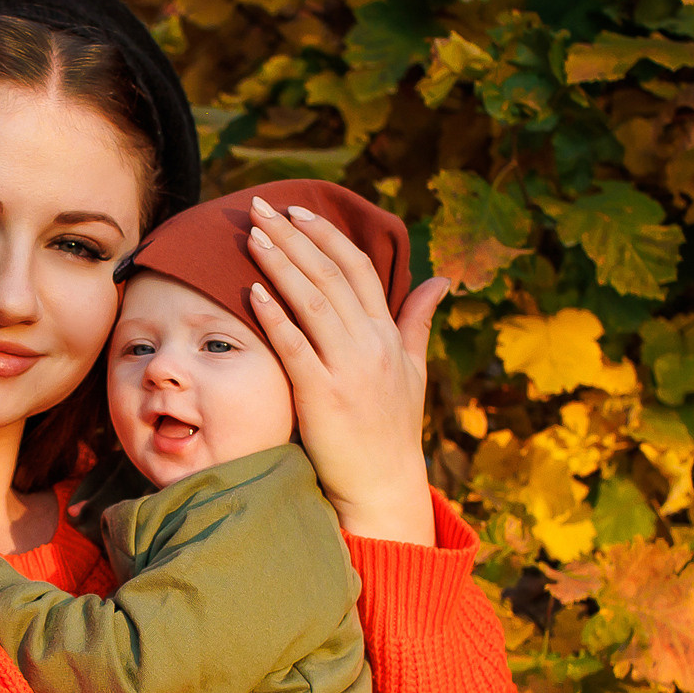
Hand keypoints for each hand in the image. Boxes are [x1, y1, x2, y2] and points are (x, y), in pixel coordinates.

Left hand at [241, 196, 449, 545]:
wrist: (383, 486)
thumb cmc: (392, 429)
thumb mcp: (413, 371)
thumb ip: (418, 321)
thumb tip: (441, 279)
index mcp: (388, 335)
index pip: (358, 269)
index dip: (326, 236)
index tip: (296, 212)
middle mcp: (371, 345)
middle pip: (330, 276)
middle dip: (293, 237)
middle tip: (259, 206)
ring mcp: (348, 371)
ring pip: (313, 303)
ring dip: (281, 264)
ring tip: (252, 235)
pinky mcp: (324, 398)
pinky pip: (297, 348)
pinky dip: (276, 317)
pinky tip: (252, 291)